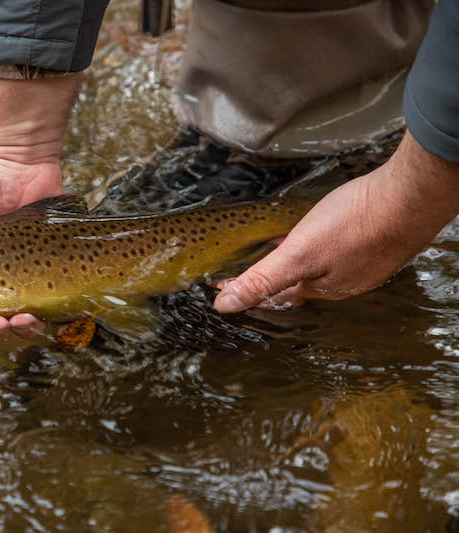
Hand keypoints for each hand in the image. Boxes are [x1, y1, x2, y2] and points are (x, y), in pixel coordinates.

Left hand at [214, 131, 458, 312]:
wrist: (411, 196)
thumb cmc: (357, 224)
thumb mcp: (298, 254)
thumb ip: (262, 279)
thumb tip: (226, 305)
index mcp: (321, 288)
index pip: (274, 293)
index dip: (247, 285)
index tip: (223, 282)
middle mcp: (343, 281)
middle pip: (297, 281)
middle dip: (272, 275)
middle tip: (247, 266)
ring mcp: (362, 262)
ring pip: (320, 265)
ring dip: (298, 258)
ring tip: (278, 247)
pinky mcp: (375, 240)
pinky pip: (339, 248)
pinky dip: (322, 243)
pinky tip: (322, 230)